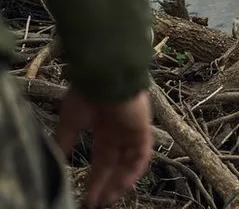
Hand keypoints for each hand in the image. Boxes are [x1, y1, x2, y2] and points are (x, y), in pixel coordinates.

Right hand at [55, 88, 152, 207]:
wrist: (104, 77)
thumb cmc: (86, 95)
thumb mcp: (70, 122)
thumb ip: (66, 141)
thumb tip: (60, 160)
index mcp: (104, 130)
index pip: (101, 161)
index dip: (94, 180)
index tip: (86, 198)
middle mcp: (119, 133)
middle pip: (115, 165)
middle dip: (106, 185)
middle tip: (96, 203)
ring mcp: (132, 132)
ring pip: (129, 163)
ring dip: (120, 182)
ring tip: (108, 199)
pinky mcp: (143, 130)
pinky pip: (142, 154)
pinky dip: (134, 170)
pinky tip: (123, 184)